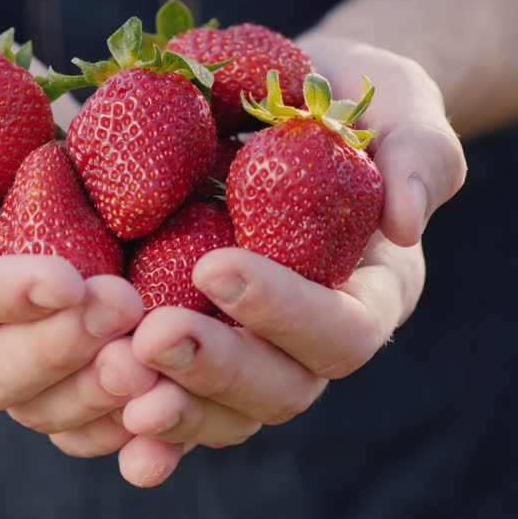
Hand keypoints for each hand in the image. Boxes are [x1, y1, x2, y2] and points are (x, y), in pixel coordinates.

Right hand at [0, 37, 154, 443]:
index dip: (1, 295)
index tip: (67, 278)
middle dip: (59, 350)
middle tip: (126, 309)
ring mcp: (14, 344)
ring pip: (41, 406)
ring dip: (98, 393)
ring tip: (159, 364)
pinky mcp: (67, 350)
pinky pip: (87, 414)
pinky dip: (128, 423)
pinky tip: (174, 402)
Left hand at [108, 36, 466, 485]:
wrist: (294, 102)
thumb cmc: (355, 98)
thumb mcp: (401, 102)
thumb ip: (421, 154)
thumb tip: (405, 223)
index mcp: (369, 292)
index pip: (342, 331)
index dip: (284, 313)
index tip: (215, 267)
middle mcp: (311, 339)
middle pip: (279, 389)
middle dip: (215, 368)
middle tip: (150, 337)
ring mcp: (253, 350)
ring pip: (222, 413)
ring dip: (170, 405)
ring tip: (111, 375)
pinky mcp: (199, 346)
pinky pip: (172, 400)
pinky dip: (133, 420)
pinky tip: (96, 414)